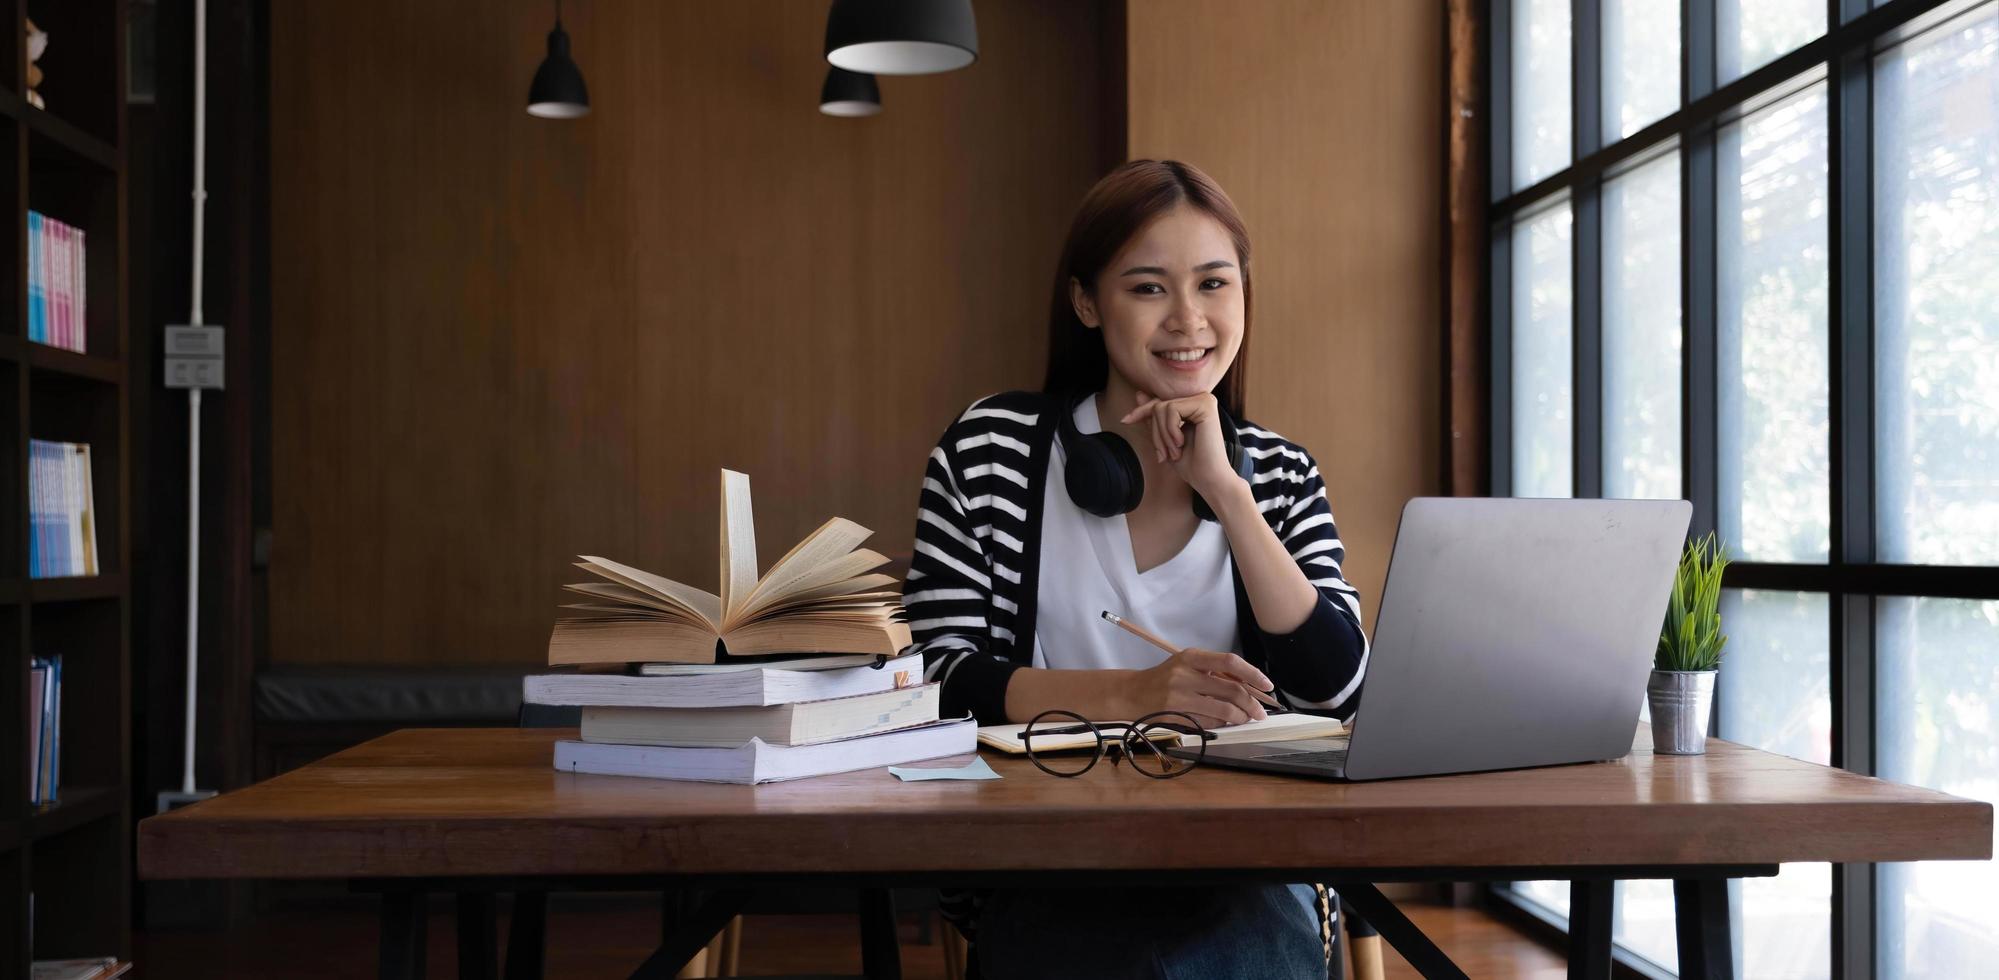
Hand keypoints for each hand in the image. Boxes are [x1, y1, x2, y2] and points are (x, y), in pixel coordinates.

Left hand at [1120, 391, 1237, 502]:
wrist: (1208, 479)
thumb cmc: (1189, 463)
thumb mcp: (1164, 439)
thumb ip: (1154, 417)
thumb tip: (1139, 393)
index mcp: (1192, 406)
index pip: (1159, 403)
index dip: (1141, 412)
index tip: (1124, 420)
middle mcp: (1200, 399)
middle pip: (1158, 405)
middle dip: (1156, 433)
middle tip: (1165, 454)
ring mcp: (1204, 399)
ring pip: (1162, 408)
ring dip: (1163, 435)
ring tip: (1175, 451)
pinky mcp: (1206, 404)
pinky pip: (1171, 409)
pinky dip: (1170, 430)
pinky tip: (1182, 442)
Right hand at [1125, 648, 1273, 729]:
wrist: (1132, 692)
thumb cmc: (1165, 678)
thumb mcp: (1187, 664)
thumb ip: (1214, 671)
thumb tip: (1250, 685)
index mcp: (1192, 657)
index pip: (1230, 662)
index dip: (1253, 674)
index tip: (1267, 685)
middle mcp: (1185, 674)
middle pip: (1231, 689)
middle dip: (1252, 703)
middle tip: (1260, 712)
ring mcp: (1179, 696)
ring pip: (1223, 710)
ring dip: (1240, 717)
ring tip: (1246, 719)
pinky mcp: (1176, 715)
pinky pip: (1209, 723)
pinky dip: (1222, 724)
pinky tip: (1225, 723)